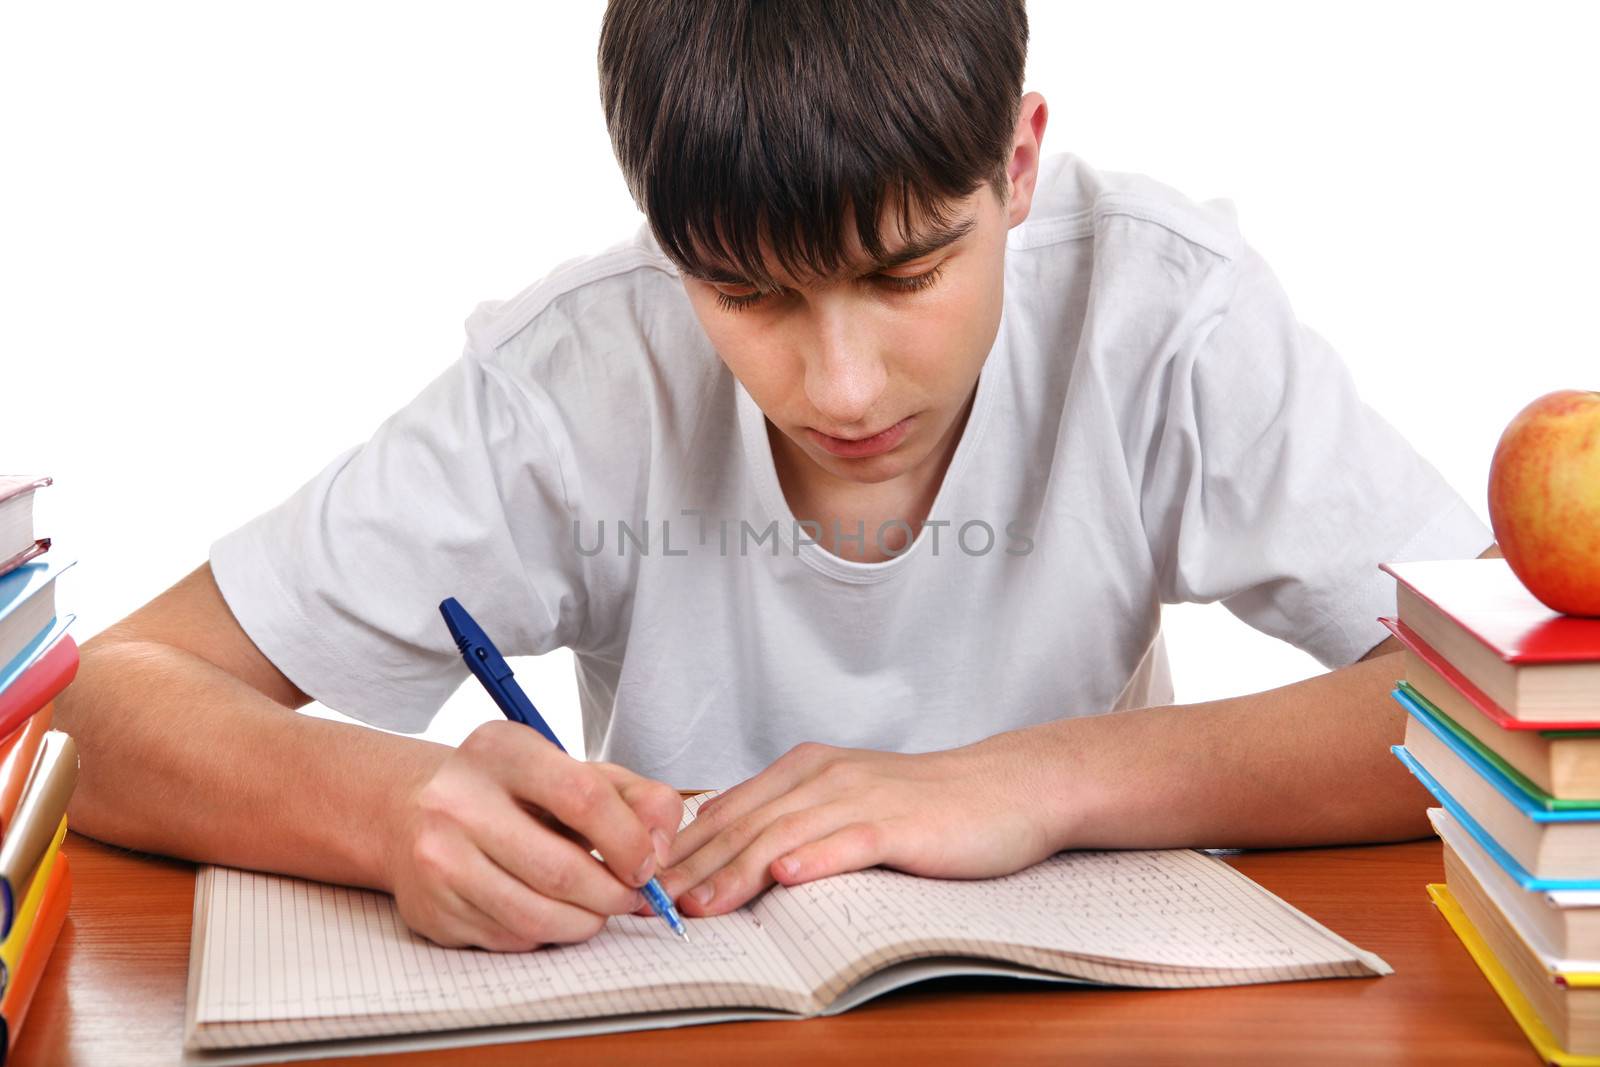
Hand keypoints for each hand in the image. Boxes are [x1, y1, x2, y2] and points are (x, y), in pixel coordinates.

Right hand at [386, 720, 682, 950]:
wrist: (412, 812)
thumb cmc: (511, 792)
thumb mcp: (573, 772)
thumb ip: (635, 797)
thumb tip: (662, 849)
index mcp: (501, 751)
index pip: (583, 797)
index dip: (629, 840)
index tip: (646, 863)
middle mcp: (458, 802)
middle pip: (562, 870)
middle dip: (613, 894)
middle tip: (629, 895)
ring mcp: (438, 859)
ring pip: (537, 917)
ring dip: (585, 922)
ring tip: (597, 907)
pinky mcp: (433, 909)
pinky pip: (511, 939)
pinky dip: (547, 933)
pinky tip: (548, 909)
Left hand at [654, 735, 1061, 917]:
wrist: (1006, 789)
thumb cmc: (926, 806)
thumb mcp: (846, 803)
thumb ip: (792, 820)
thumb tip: (729, 854)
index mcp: (805, 770)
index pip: (727, 811)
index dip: (681, 850)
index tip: (641, 883)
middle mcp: (824, 776)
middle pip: (744, 824)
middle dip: (692, 868)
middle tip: (650, 905)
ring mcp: (861, 796)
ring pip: (784, 834)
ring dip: (738, 870)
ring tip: (701, 905)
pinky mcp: (900, 822)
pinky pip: (850, 839)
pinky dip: (817, 857)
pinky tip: (788, 876)